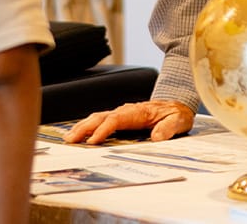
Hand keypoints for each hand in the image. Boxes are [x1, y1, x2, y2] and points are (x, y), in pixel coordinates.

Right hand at [62, 100, 195, 144]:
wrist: (176, 105)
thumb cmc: (176, 114)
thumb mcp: (178, 121)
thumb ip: (168, 128)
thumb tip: (157, 137)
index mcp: (138, 112)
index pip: (116, 119)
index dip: (103, 130)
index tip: (93, 141)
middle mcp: (126, 111)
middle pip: (101, 117)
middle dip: (84, 127)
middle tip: (71, 140)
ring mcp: (121, 113)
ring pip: (97, 117)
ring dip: (82, 127)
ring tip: (69, 138)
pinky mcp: (120, 118)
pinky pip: (100, 121)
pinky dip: (88, 126)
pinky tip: (80, 133)